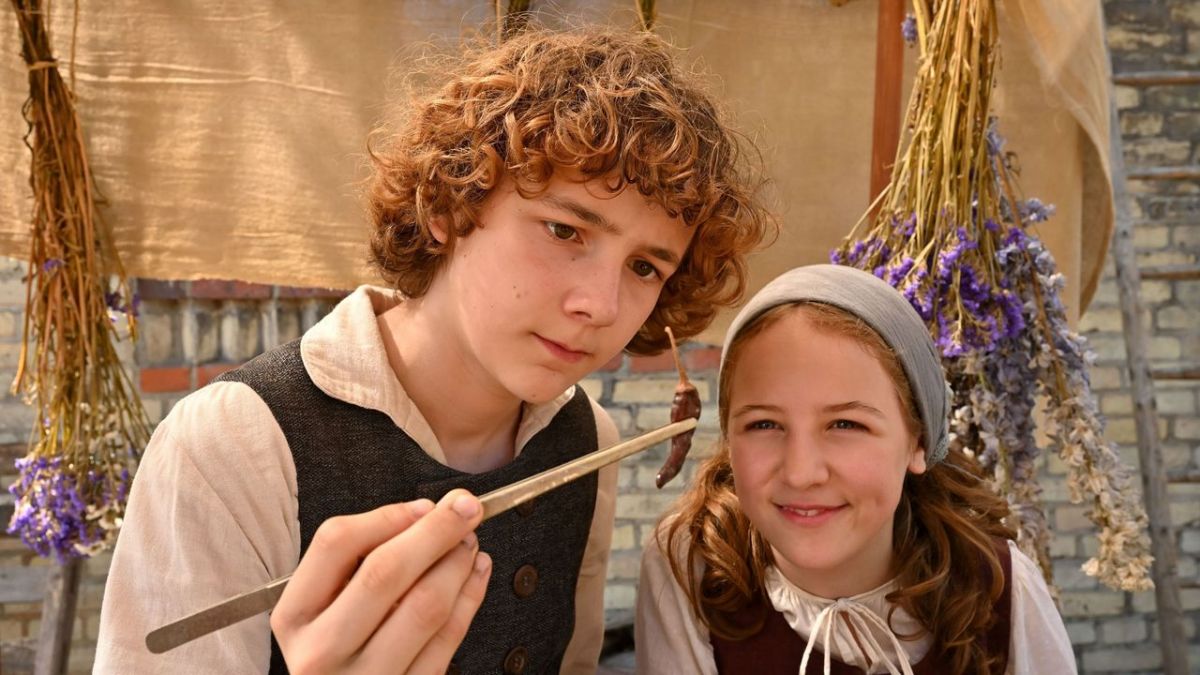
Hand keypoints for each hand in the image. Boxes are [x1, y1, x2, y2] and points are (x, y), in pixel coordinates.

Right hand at [271, 489, 490, 673]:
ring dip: (457, 564)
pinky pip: (447, 640)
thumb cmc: (332, 654)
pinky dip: (469, 597)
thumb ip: (356, 564)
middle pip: (385, 572)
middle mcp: (323, 652)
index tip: (423, 506)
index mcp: (295, 618)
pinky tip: (475, 573)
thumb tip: (424, 516)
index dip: (387, 516)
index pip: (336, 544)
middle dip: (435, 531)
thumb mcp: (319, 610)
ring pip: (425, 606)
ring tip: (469, 543)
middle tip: (466, 508)